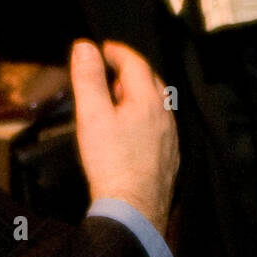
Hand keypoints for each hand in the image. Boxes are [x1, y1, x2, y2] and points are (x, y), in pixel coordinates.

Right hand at [70, 40, 177, 236]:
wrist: (133, 210)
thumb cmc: (111, 162)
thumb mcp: (92, 116)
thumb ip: (89, 79)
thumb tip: (85, 46)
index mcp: (148, 100)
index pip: (136, 64)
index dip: (118, 52)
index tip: (102, 49)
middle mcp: (165, 116)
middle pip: (150, 82)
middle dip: (129, 71)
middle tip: (108, 72)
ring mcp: (171, 139)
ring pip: (157, 106)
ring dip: (138, 96)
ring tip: (116, 100)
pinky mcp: (169, 159)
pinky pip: (159, 127)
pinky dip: (144, 118)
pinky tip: (131, 131)